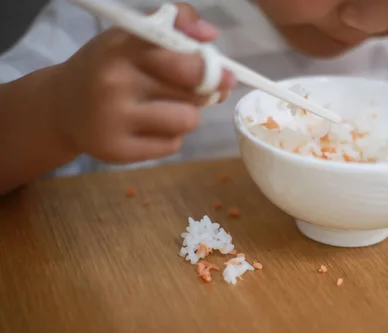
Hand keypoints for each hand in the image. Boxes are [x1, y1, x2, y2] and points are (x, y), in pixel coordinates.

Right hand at [54, 3, 235, 162]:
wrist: (62, 106)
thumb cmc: (109, 67)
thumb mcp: (134, 36)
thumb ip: (175, 24)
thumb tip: (210, 35)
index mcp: (123, 47)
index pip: (187, 63)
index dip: (213, 70)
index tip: (223, 74)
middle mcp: (116, 82)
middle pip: (194, 93)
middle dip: (202, 93)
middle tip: (192, 91)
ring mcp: (114, 119)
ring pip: (187, 121)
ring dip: (186, 116)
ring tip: (165, 109)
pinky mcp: (118, 151)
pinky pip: (172, 145)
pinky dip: (169, 137)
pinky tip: (147, 127)